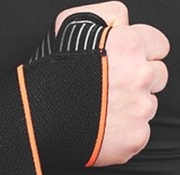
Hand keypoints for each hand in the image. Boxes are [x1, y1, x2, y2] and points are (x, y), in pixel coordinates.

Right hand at [56, 2, 169, 166]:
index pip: (158, 47)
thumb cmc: (47, 75)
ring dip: (129, 111)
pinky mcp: (134, 138)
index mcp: (130, 45)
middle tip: (108, 94)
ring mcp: (140, 109)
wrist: (35, 120)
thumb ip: (106, 17)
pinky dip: (122, 137)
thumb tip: (123, 24)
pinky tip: (101, 133)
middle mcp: (140, 75)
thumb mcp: (70, 24)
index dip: (140, 57)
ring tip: (100, 115)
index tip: (123, 68)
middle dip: (136, 84)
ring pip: (147, 108)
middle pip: (157, 78)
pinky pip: (138, 136)